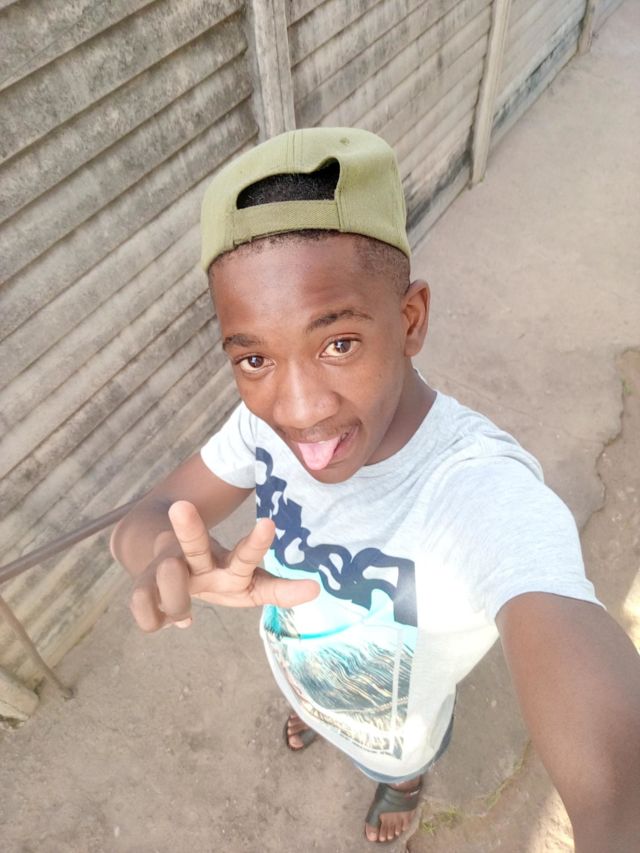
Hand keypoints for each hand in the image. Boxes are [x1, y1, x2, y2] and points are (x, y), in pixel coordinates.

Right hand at [129, 500, 319, 631]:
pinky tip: (160, 624)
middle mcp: (196, 561)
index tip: (269, 522)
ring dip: (175, 594)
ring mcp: (167, 572)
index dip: (256, 543)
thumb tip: (316, 589)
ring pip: (166, 574)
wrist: (158, 558)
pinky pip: (141, 604)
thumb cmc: (213, 576)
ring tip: (185, 616)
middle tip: (181, 507)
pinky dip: (151, 616)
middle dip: (188, 528)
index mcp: (226, 561)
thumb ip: (278, 589)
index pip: (244, 553)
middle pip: (193, 544)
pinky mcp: (144, 588)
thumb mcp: (247, 583)